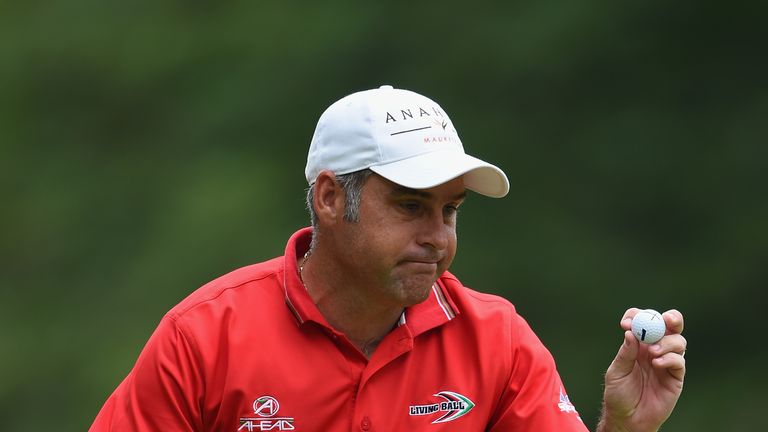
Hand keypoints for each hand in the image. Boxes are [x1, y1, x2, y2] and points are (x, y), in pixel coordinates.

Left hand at [598, 308, 685, 431]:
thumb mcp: (617, 372)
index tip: (628, 321)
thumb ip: (625, 353)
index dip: (638, 316)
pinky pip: (679, 362)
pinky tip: (658, 363)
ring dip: (667, 342)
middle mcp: (654, 350)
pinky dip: (670, 358)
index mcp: (638, 345)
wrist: (628, 419)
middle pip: (669, 327)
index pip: (643, 322)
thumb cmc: (619, 395)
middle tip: (665, 319)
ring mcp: (667, 362)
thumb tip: (631, 333)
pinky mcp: (675, 377)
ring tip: (653, 352)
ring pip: (678, 341)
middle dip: (671, 318)